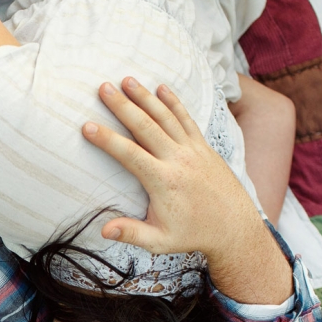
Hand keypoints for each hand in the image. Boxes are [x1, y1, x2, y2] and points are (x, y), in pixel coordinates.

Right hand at [82, 78, 261, 259]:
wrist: (234, 228)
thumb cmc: (194, 235)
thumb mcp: (160, 241)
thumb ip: (132, 234)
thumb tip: (104, 230)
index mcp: (164, 181)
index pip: (129, 155)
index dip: (107, 140)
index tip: (87, 127)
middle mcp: (178, 160)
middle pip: (146, 126)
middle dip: (123, 105)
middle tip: (103, 88)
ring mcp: (193, 150)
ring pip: (166, 117)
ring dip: (145, 96)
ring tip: (127, 79)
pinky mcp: (203, 147)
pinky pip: (186, 119)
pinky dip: (173, 102)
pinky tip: (161, 88)